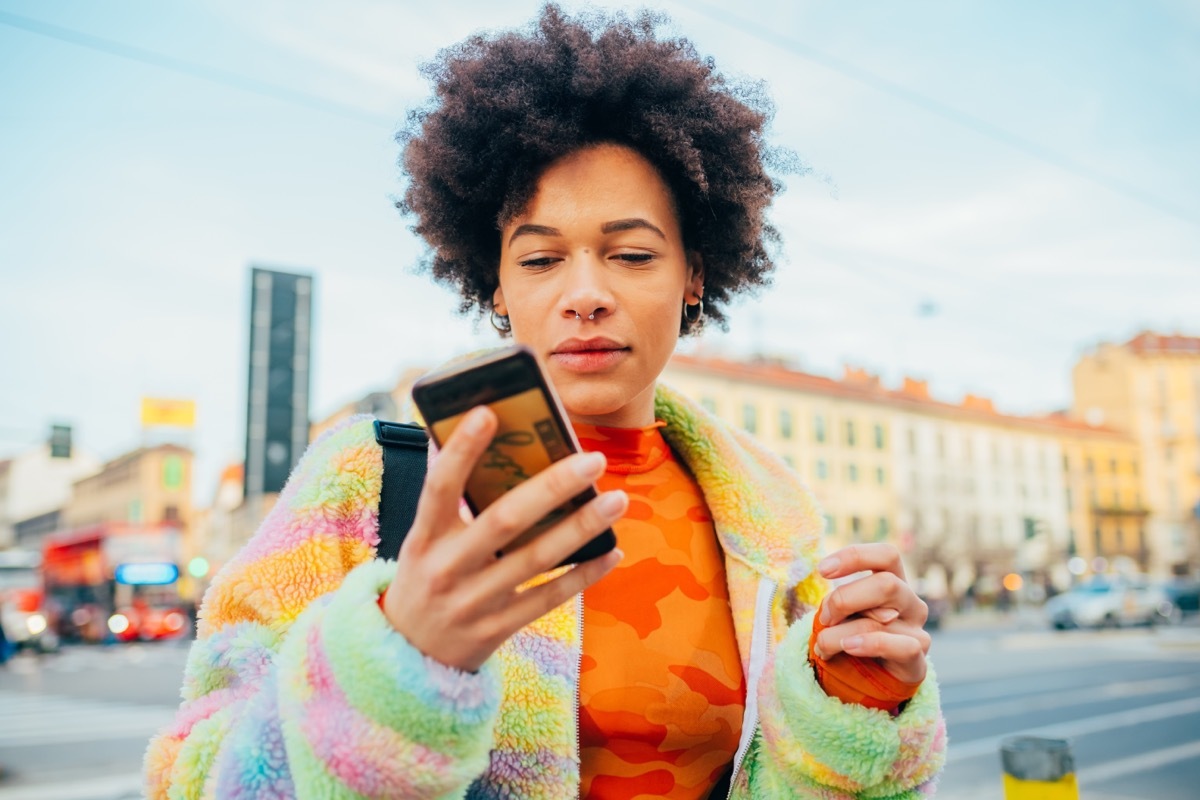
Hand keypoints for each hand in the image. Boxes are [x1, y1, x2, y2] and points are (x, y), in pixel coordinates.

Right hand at [382, 406, 625, 671]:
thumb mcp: (423, 538)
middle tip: (593, 460)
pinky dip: (584, 575)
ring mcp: (474, 602)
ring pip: (536, 560)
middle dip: (552, 487)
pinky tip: (612, 551)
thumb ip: (451, 498)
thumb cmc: (426, 574)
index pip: (439, 486)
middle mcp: (447, 568)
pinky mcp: (498, 628)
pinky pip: (548, 599)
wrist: (408, 651)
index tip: (488, 412)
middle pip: (504, 521)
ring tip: (617, 500)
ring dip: (581, 528)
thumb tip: (485, 440)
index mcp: (424, 536)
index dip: (461, 450)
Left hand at [812, 543, 930, 684]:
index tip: (822, 570)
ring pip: (881, 619)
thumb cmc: (851, 636)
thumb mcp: (843, 613)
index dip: (856, 556)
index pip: (887, 555)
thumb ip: (841, 603)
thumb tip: (832, 607)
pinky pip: (902, 647)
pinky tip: (849, 646)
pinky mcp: (918, 661)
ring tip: (823, 646)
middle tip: (824, 619)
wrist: (867, 681)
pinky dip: (869, 644)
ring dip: (840, 633)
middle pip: (887, 584)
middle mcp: (911, 602)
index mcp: (894, 582)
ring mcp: (917, 631)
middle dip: (844, 599)